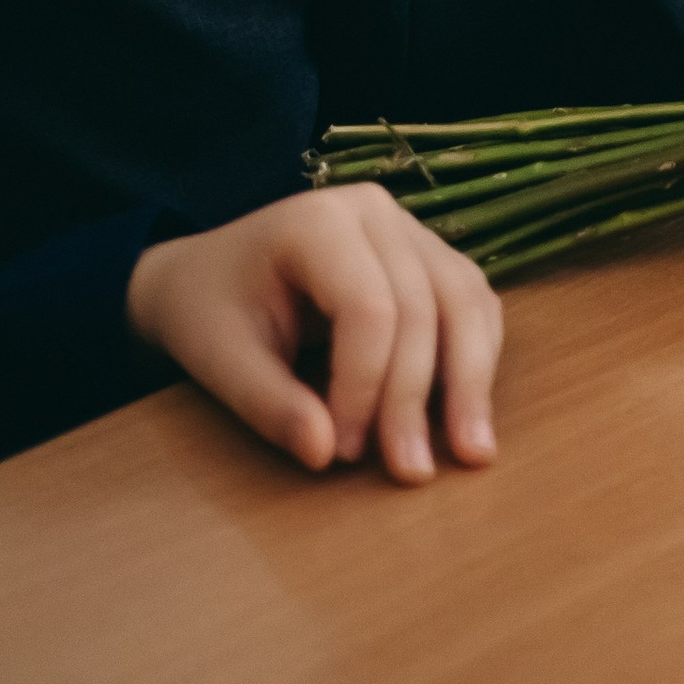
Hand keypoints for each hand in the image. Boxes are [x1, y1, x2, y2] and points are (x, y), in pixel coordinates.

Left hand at [125, 182, 501, 483]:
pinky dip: (477, 354)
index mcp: (317, 221)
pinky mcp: (425, 253)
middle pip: (423, 304)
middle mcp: (374, 210)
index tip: (343, 452)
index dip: (366, 386)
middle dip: (418, 396)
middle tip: (410, 473)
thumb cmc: (209, 314)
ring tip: (472, 452)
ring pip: (463, 297)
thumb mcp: (219, 362)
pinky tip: (471, 408)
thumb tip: (327, 455)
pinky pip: (470, 300)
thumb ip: (270, 406)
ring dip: (472, 378)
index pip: (369, 307)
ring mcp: (407, 226)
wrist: (206, 275)